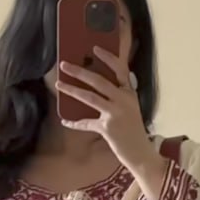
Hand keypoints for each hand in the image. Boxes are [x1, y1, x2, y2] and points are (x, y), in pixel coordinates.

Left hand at [57, 48, 166, 199]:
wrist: (140, 152)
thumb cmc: (132, 129)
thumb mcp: (130, 108)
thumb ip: (117, 95)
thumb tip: (95, 84)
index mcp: (130, 93)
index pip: (120, 70)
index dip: (108, 58)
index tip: (94, 48)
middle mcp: (124, 100)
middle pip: (99, 81)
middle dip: (80, 71)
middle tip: (64, 65)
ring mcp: (116, 114)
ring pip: (90, 97)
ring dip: (72, 90)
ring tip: (59, 84)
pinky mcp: (107, 128)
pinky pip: (86, 123)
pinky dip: (75, 122)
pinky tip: (65, 120)